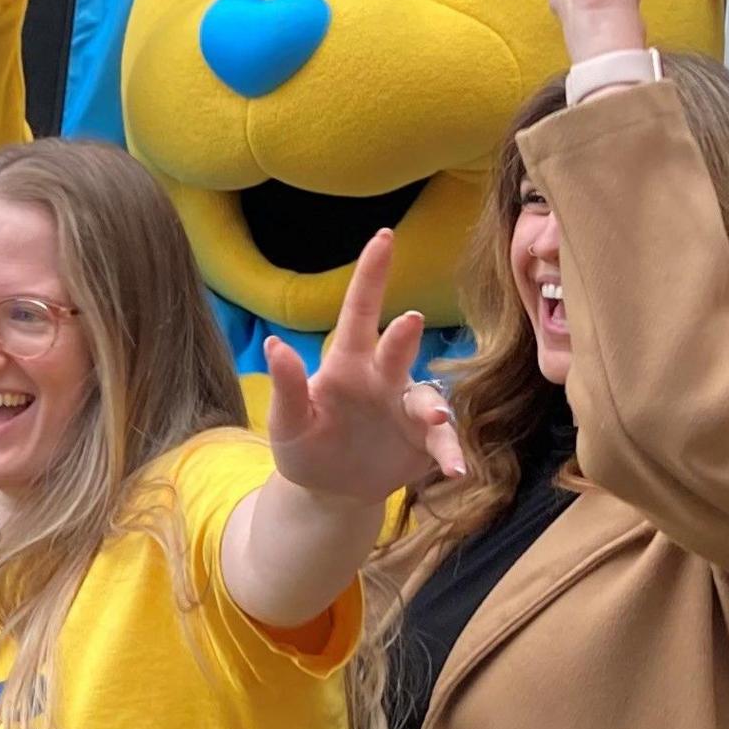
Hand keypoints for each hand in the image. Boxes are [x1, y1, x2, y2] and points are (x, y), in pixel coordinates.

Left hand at [259, 230, 463, 502]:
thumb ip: (285, 386)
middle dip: (403, 337)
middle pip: (397, 350)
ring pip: (427, 399)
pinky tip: (455, 471)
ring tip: (435, 420)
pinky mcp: (425, 442)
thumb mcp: (288, 422)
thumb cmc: (306, 447)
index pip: (359, 314)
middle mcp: (383, 379)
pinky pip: (442, 443)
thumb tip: (273, 344)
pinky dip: (450, 454)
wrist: (330, 492)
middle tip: (409, 322)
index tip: (384, 237)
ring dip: (434, 408)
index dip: (371, 276)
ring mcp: (407, 409)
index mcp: (347, 366)